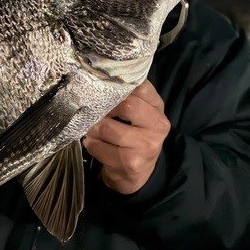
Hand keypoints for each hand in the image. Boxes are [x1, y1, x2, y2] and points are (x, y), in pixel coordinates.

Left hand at [82, 80, 169, 194]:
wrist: (138, 172)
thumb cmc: (135, 134)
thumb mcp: (140, 112)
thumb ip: (129, 94)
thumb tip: (102, 77)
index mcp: (158, 108)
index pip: (140, 86)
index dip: (118, 86)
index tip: (103, 87)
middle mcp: (157, 126)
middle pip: (126, 105)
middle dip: (104, 108)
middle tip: (93, 110)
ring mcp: (145, 147)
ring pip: (107, 128)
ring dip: (93, 127)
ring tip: (91, 128)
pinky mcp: (130, 164)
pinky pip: (100, 148)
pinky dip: (91, 144)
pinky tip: (93, 143)